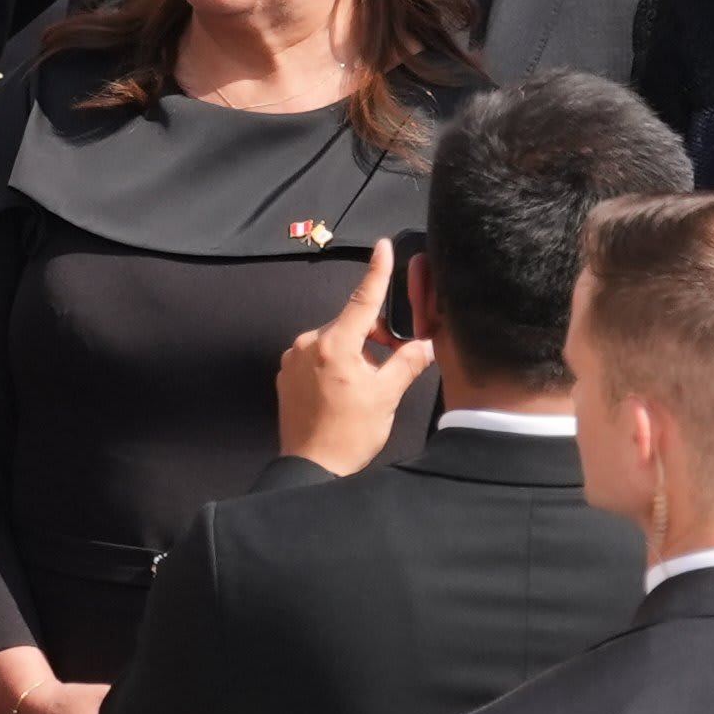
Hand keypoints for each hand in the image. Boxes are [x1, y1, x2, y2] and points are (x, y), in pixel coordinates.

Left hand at [275, 238, 435, 476]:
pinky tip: (346, 389)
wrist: (312, 467)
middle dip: (373, 335)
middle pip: (349, 324)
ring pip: (334, 342)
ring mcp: (292, 359)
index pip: (361, 300)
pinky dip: (336, 364)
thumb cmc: (351, 433)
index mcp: (333, 345)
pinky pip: (317, 357)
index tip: (383, 246)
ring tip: (368, 382)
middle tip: (393, 357)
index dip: (376, 272)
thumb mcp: (387, 396)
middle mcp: (307, 344)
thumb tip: (427, 343)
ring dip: (355, 352)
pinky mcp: (286, 375)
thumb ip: (407, 362)